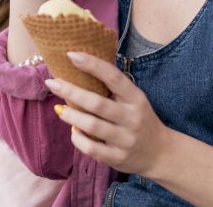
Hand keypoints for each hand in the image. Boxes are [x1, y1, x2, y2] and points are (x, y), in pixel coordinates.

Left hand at [44, 51, 173, 176]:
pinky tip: (73, 130)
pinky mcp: (118, 158)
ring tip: (59, 108)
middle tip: (52, 82)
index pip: (114, 77)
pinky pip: (91, 148)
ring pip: (91, 125)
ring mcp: (126, 139)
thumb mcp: (133, 100)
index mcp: (136, 98)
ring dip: (70, 115)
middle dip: (71, 91)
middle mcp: (132, 118)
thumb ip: (113, 88)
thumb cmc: (139, 119)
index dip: (92, 64)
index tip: (71, 55)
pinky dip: (77, 138)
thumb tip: (78, 66)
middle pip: (97, 103)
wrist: (160, 153)